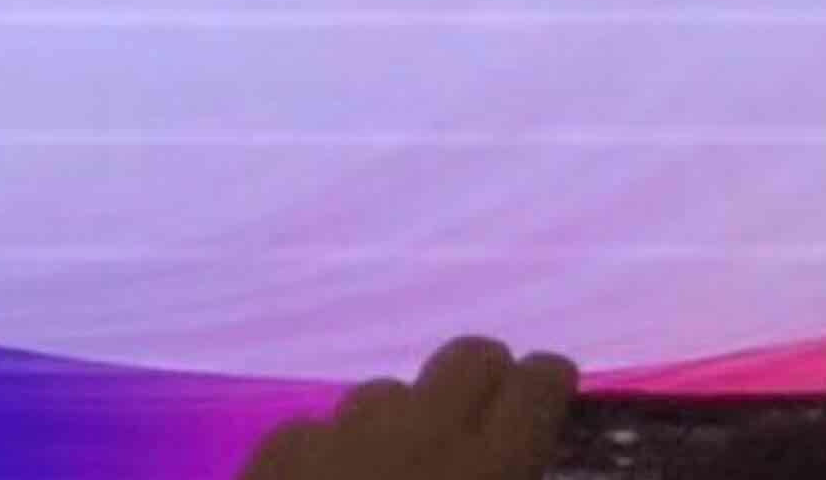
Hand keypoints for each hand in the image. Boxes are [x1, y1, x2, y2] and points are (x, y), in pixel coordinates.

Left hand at [240, 337, 580, 479]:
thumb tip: (505, 474)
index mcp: (482, 472)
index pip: (535, 386)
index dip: (548, 387)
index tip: (550, 401)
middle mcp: (416, 433)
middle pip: (469, 358)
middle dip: (487, 382)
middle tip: (486, 428)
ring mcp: (338, 430)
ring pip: (389, 393)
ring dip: (405, 425)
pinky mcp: (276, 447)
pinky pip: (324, 427)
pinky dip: (336, 455)